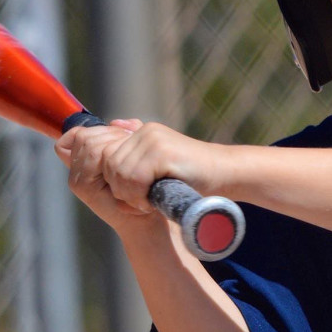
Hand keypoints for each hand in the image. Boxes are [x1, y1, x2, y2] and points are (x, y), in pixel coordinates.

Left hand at [55, 119, 223, 224]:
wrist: (226, 176)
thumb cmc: (194, 178)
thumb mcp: (160, 166)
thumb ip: (137, 152)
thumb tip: (111, 128)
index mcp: (140, 133)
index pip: (104, 154)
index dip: (111, 179)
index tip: (130, 197)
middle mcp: (144, 132)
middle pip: (108, 165)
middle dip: (119, 190)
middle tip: (139, 203)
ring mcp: (153, 139)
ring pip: (118, 172)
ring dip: (130, 195)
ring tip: (148, 202)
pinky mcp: (162, 151)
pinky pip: (133, 178)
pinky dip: (139, 196)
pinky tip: (153, 201)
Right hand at [55, 120, 155, 234]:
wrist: (148, 219)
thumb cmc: (145, 187)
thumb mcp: (135, 154)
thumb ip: (125, 134)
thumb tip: (117, 122)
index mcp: (83, 163)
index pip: (78, 133)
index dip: (102, 131)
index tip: (124, 139)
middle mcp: (75, 172)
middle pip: (84, 135)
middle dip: (110, 136)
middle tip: (131, 148)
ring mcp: (77, 180)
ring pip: (89, 142)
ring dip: (113, 144)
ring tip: (130, 158)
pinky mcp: (82, 187)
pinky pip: (94, 153)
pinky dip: (112, 152)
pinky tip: (126, 165)